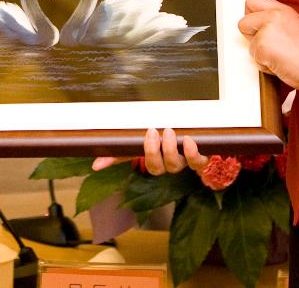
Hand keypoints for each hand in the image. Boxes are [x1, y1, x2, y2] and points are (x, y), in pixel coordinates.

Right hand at [91, 127, 207, 174]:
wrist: (198, 138)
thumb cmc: (166, 141)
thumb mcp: (142, 144)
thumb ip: (120, 153)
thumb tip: (95, 166)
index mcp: (158, 161)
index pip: (149, 166)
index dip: (148, 154)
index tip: (146, 134)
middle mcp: (172, 164)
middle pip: (161, 168)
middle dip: (154, 151)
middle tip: (154, 131)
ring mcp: (187, 163)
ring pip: (177, 165)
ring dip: (172, 149)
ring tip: (170, 132)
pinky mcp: (202, 159)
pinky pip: (198, 163)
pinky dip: (193, 153)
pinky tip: (190, 140)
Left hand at [238, 0, 298, 91]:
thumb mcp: (295, 26)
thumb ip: (276, 22)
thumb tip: (259, 28)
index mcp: (282, 9)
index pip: (252, 1)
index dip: (250, 15)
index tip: (255, 26)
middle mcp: (273, 16)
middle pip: (243, 22)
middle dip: (250, 36)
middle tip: (269, 45)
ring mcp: (267, 30)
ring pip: (249, 44)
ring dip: (261, 54)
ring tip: (281, 57)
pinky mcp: (263, 46)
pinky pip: (254, 58)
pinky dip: (264, 65)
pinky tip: (280, 64)